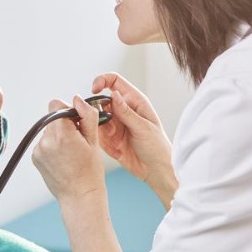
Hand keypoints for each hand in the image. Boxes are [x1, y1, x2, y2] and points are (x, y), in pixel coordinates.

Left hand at [32, 96, 106, 203]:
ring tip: (70, 153)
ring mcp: (38, 149)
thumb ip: (87, 116)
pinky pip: (44, 143)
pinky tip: (62, 159)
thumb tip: (77, 99)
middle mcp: (46, 140)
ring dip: (58, 136)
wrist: (79, 197)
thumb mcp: (94, 141)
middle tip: (77, 140)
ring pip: (48, 130)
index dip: (68, 110)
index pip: (56, 105)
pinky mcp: (35, 157)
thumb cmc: (90, 171)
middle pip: (52, 118)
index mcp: (62, 134)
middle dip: (64, 124)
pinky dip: (52, 146)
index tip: (77, 122)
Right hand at [91, 73, 175, 202]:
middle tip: (110, 130)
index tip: (94, 90)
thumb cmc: (157, 146)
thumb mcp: (143, 127)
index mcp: (134, 101)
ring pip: (97, 119)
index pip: (114, 81)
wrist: (156, 170)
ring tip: (117, 142)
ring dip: (103, 131)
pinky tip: (118, 151)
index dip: (102, 81)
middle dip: (99, 114)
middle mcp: (123, 110)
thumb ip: (126, 112)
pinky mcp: (110, 137)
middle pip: (101, 102)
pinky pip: (98, 134)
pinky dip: (103, 142)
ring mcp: (115, 123)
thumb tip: (113, 94)